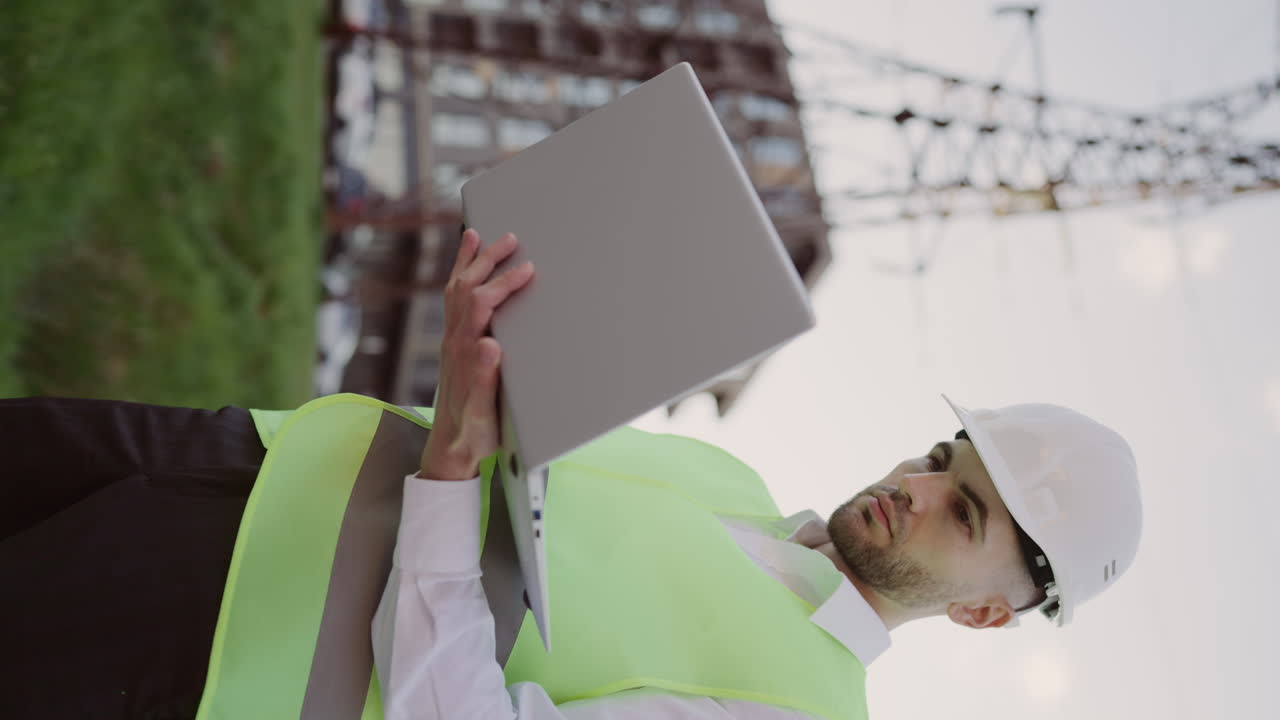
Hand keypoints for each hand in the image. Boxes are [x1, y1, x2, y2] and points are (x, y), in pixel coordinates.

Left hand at [418, 229, 533, 480]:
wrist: (451, 449)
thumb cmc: (473, 433)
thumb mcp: (483, 412)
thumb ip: (484, 377)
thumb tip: (490, 343)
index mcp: (464, 353)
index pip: (482, 305)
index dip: (504, 284)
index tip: (527, 269)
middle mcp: (454, 342)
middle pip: (466, 288)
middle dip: (487, 260)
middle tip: (510, 239)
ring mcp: (451, 342)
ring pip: (455, 291)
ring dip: (468, 262)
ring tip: (476, 237)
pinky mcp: (453, 347)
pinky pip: (453, 303)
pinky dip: (459, 278)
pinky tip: (466, 272)